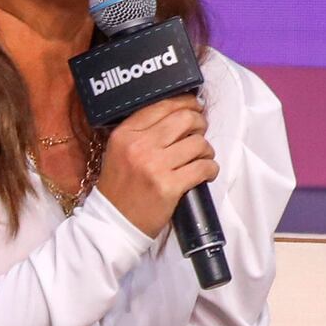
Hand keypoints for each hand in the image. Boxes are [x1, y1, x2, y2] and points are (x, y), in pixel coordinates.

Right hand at [96, 95, 215, 237]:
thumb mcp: (120, 150)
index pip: (162, 106)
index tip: (195, 107)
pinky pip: (203, 168)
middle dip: (199, 123)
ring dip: (206, 150)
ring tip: (202, 158)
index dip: (185, 103)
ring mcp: (154, 167)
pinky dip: (211, 169)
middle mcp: (139, 146)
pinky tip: (206, 173)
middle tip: (200, 132)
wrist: (114, 222)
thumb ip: (142, 131)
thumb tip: (178, 113)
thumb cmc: (120, 187)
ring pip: (198, 143)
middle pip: (184, 119)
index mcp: (125, 134)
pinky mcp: (169, 187)